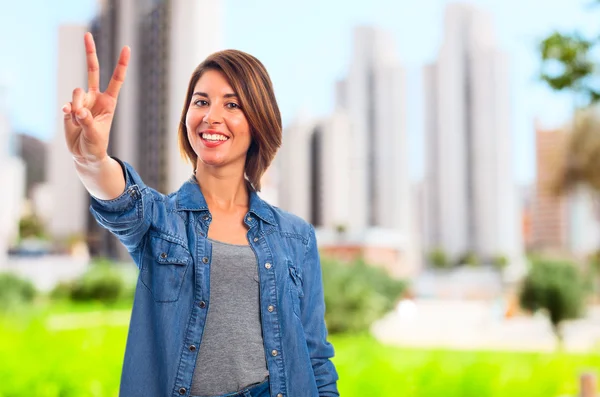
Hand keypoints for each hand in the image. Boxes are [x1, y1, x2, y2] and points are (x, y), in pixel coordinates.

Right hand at [62, 32, 129, 165]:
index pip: (116, 79)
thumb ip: (87, 121)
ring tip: (80, 121)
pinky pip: (68, 104)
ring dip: (78, 106)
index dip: (121, 64)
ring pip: (77, 93)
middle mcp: (95, 98)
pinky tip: (70, 117)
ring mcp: (82, 102)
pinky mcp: (70, 108)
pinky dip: (68, 111)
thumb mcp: (96, 134)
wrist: (84, 154)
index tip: (126, 48)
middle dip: (90, 52)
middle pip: (92, 71)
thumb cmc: (96, 145)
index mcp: (109, 102)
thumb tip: (78, 109)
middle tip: (87, 34)